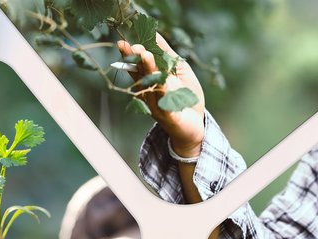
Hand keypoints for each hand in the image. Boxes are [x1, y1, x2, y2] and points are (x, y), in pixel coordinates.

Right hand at [118, 34, 205, 157]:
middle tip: (133, 46)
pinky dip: (164, 93)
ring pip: (152, 85)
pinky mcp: (169, 116)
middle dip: (136, 60)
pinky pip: (166, 103)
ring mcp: (157, 105)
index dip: (130, 55)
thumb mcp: (178, 69)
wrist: (194, 125)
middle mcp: (149, 93)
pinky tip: (162, 83)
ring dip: (148, 71)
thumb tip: (155, 34)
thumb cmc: (184, 96)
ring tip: (146, 56)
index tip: (123, 43)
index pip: (137, 66)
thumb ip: (166, 53)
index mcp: (150, 81)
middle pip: (141, 74)